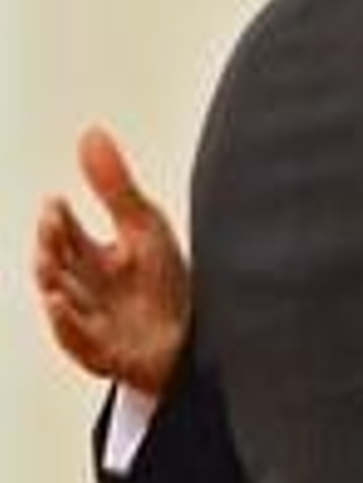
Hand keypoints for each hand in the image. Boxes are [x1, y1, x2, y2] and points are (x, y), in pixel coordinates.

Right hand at [34, 126, 191, 393]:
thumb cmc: (164, 283)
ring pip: (59, 299)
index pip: (63, 231)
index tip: (57, 202)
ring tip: (50, 269)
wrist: (193, 338)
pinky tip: (58, 303)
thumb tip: (90, 132)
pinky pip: (75, 339)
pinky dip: (64, 322)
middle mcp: (83, 286)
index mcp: (90, 255)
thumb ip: (114, 186)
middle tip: (53, 224)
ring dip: (51, 282)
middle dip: (49, 244)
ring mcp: (89, 319)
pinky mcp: (101, 350)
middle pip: (53, 262)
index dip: (56, 217)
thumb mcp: (143, 227)